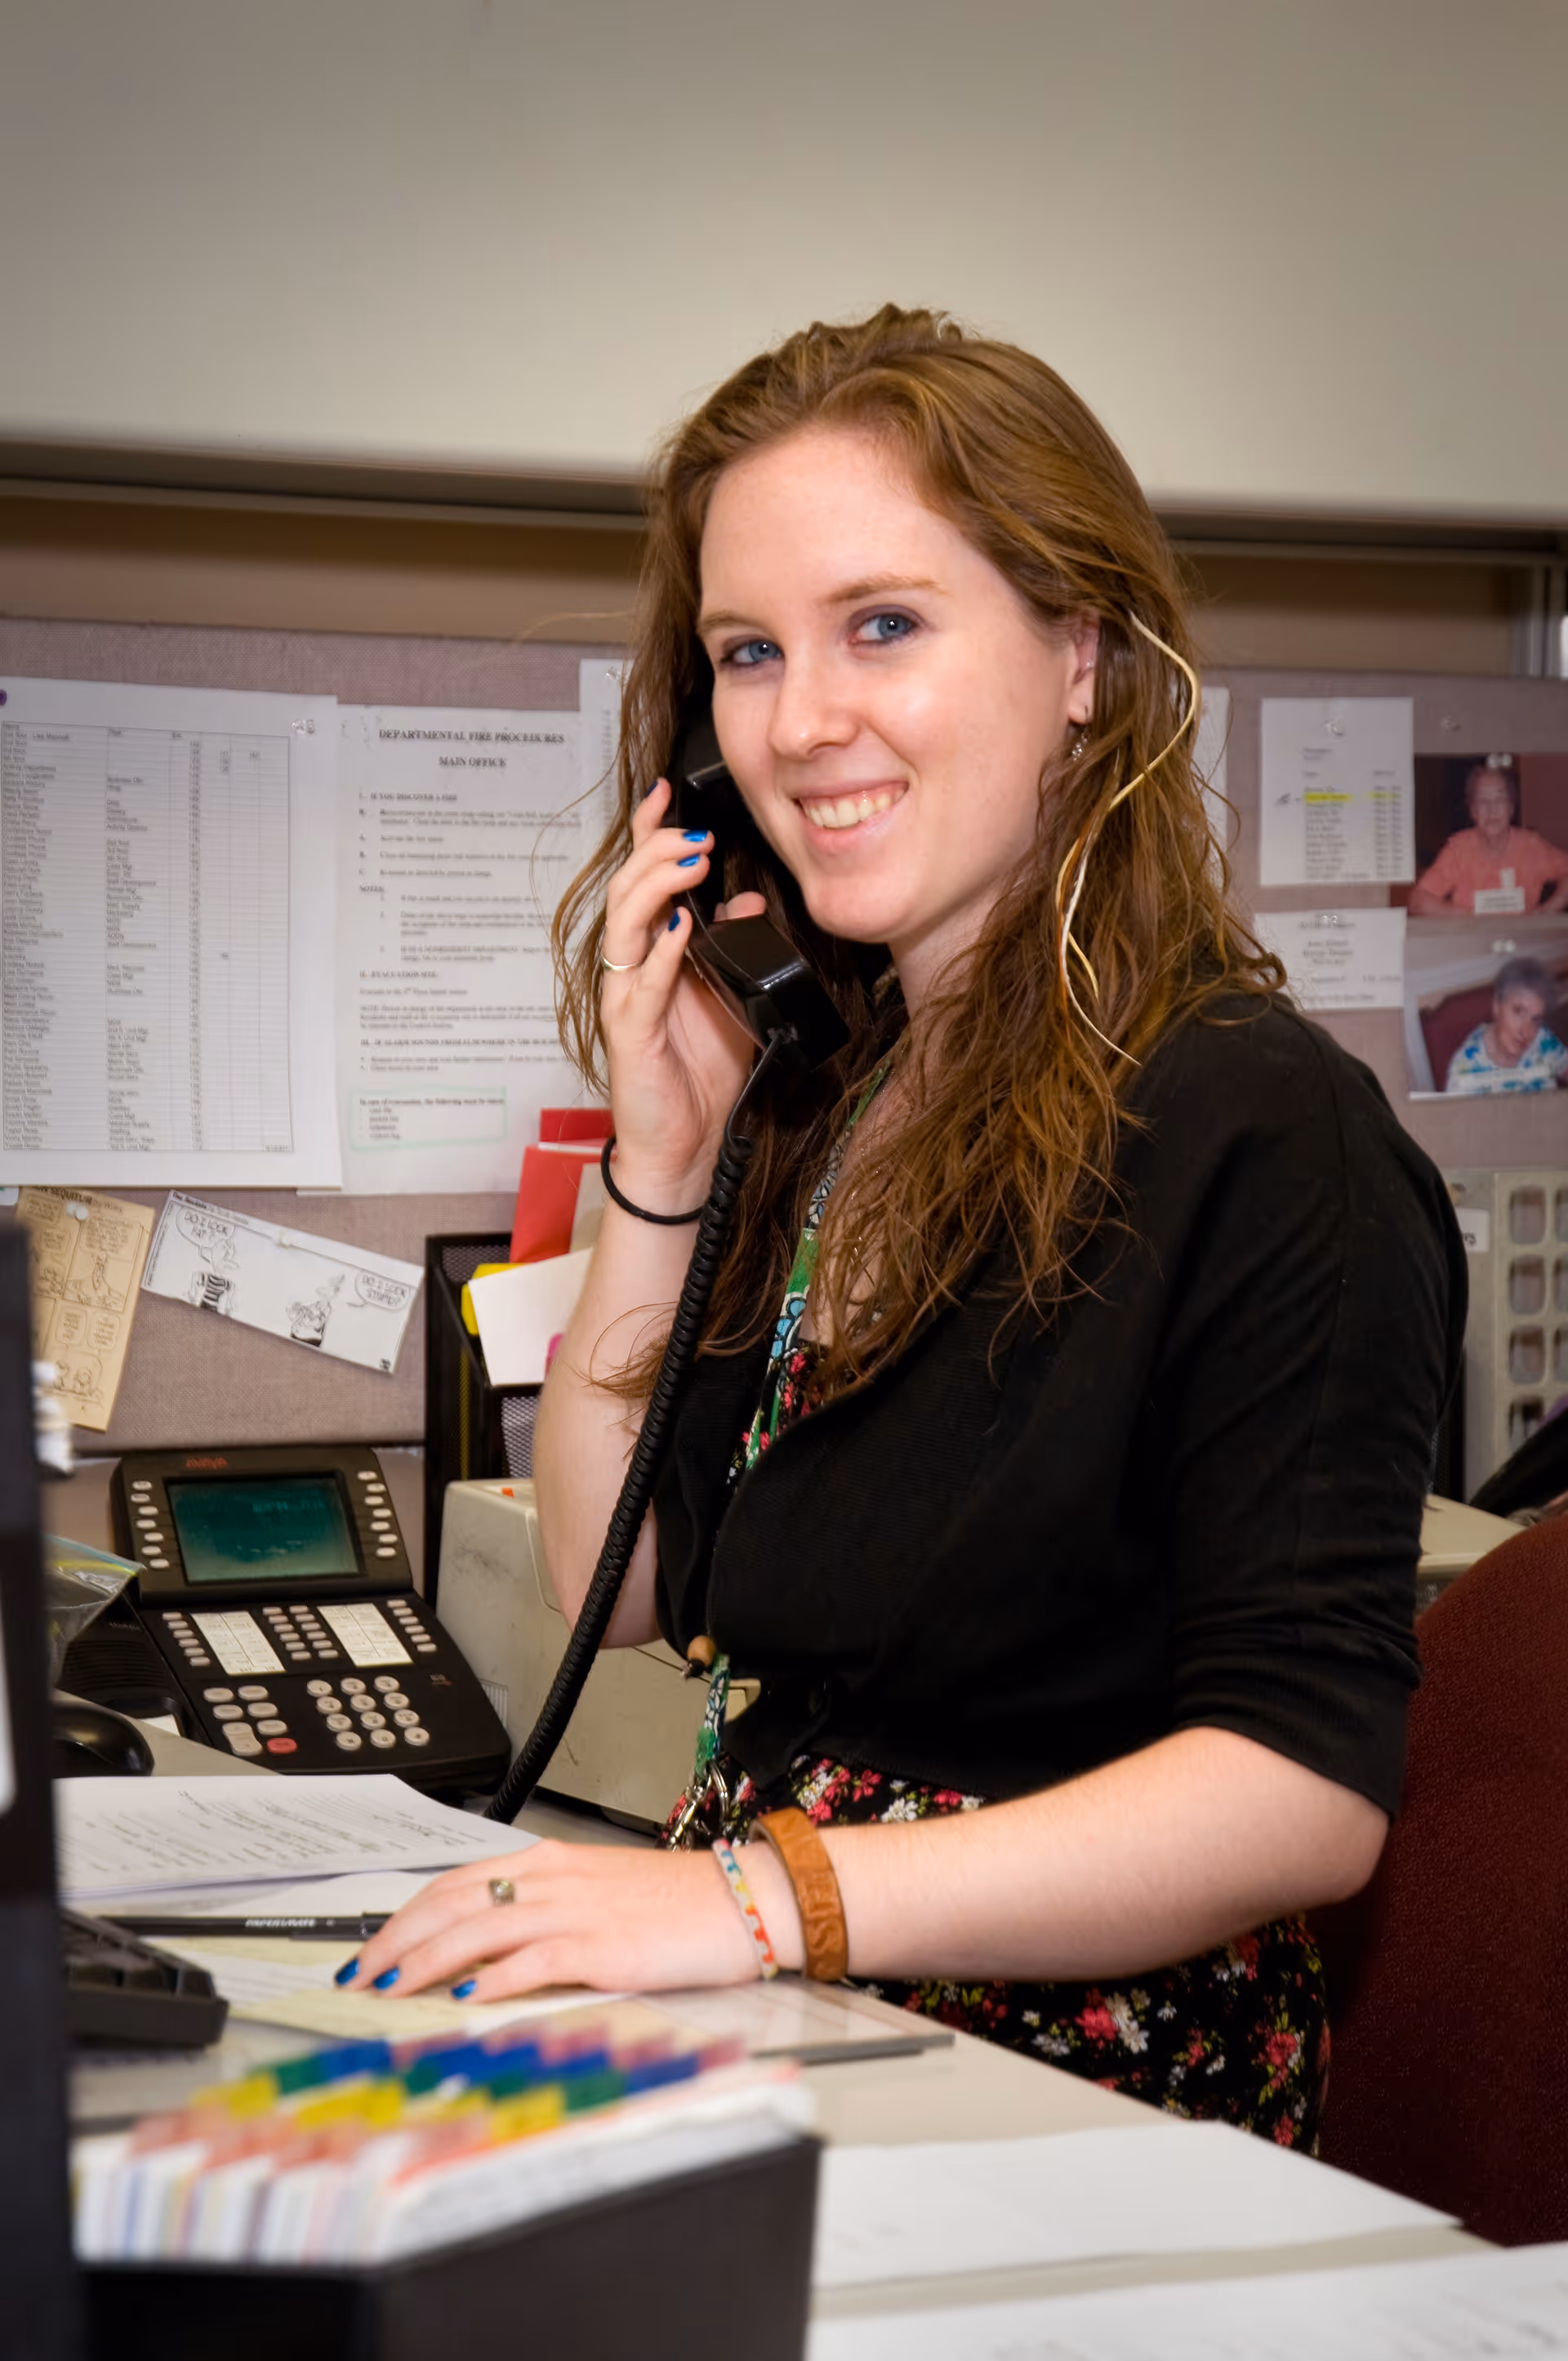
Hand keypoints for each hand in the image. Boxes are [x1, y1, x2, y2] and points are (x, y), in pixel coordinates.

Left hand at [337, 1839, 776, 2002]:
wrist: (742, 1900)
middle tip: (360, 1974)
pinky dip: (493, 1977)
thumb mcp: (596, 1893)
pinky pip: (534, 1959)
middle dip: (397, 1938)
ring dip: (427, 1960)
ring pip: (480, 1927)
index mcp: (547, 1861)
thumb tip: (483, 1949)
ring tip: (391, 1988)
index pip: (454, 1881)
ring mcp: (576, 1910)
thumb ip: (541, 1910)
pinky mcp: (603, 1946)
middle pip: (453, 1900)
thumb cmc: (675, 1904)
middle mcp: (553, 1877)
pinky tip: (466, 1996)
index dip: (405, 1915)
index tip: (371, 1948)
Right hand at [599, 780, 767, 1206]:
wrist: (685, 1145)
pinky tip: (679, 932)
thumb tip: (747, 902)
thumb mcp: (732, 998)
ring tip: (689, 865)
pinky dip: (660, 955)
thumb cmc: (699, 1076)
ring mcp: (626, 1000)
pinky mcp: (630, 1035)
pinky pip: (640, 987)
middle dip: (657, 853)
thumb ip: (738, 949)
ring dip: (656, 889)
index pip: (642, 881)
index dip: (649, 835)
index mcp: (653, 955)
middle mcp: (632, 970)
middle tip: (694, 834)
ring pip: (624, 927)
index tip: (666, 794)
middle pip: (627, 892)